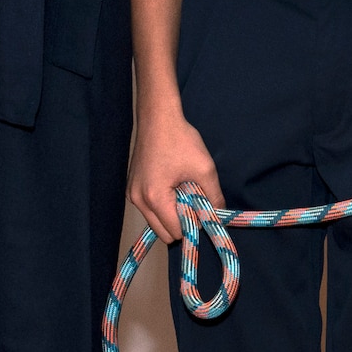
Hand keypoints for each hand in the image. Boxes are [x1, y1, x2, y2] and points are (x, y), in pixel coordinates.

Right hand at [128, 104, 224, 241]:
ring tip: (183, 191)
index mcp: (154, 198)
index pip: (176, 232)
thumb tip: (219, 215)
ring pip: (156, 222)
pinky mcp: (132, 188)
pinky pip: (150, 210)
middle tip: (194, 201)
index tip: (202, 207)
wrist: (158, 118)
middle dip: (182, 223)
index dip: (193, 224)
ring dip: (172, 214)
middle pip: (164, 233)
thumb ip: (214, 197)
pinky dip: (163, 206)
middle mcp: (138, 201)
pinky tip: (173, 186)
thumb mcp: (204, 169)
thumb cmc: (180, 140)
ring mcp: (132, 195)